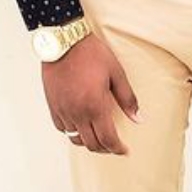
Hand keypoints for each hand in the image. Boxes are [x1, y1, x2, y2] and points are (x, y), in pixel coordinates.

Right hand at [42, 31, 139, 155]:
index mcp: (95, 105)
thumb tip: (138, 118)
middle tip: (114, 146)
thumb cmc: (91, 53)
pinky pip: (61, 128)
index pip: (107, 139)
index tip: (124, 150)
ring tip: (98, 137)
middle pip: (91, 144)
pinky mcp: (52, 105)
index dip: (117, 149)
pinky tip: (80, 125)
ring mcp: (63, 110)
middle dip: (105, 149)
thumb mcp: (116, 73)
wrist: (64, 41)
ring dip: (88, 142)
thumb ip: (128, 99)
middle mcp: (77, 112)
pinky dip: (72, 131)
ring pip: (75, 138)